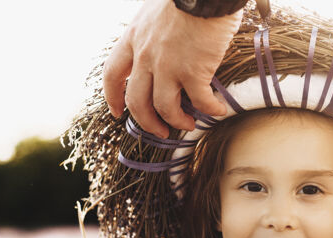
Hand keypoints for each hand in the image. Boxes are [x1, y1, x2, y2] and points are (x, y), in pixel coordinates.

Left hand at [103, 0, 240, 137]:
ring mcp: (168, 66)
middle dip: (147, 122)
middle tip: (159, 131)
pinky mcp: (193, 72)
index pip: (113, 74)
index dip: (112, 97)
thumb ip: (152, 32)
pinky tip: (219, 110)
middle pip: (136, 101)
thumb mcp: (155, 11)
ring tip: (189, 124)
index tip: (117, 112)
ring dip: (176, 121)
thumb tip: (163, 44)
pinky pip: (200, 101)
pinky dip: (210, 110)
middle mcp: (145, 56)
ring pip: (164, 108)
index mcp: (133, 39)